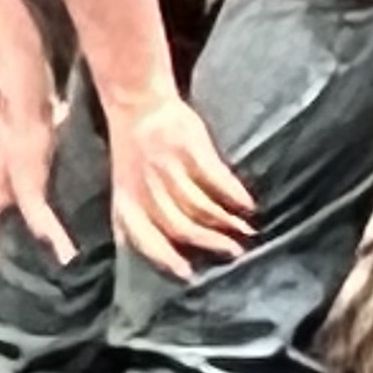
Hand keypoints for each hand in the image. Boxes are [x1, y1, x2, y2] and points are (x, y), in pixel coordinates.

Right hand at [0, 100, 71, 274]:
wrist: (30, 98)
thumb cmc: (18, 139)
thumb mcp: (27, 184)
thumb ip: (40, 219)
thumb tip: (61, 256)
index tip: (1, 300)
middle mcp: (3, 199)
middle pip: (3, 239)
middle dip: (16, 263)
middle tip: (39, 291)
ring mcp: (23, 187)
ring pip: (28, 225)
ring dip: (41, 244)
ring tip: (63, 266)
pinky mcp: (43, 176)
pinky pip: (50, 209)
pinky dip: (61, 223)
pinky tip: (81, 231)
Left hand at [105, 89, 256, 277]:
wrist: (138, 99)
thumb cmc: (134, 150)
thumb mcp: (124, 183)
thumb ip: (134, 215)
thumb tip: (141, 251)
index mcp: (126, 198)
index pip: (143, 237)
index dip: (165, 258)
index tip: (188, 274)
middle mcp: (145, 185)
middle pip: (179, 226)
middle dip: (209, 243)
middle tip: (233, 253)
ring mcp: (167, 166)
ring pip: (200, 205)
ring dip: (226, 222)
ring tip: (245, 231)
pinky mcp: (188, 147)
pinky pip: (216, 178)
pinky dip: (234, 195)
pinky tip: (248, 205)